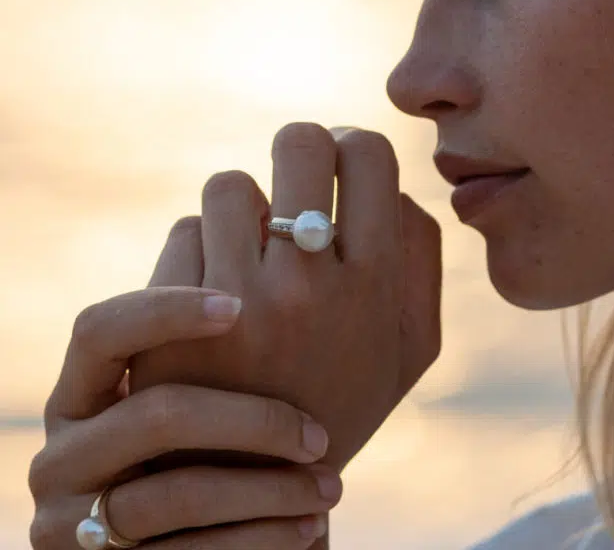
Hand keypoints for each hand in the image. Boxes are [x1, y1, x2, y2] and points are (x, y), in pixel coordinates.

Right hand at [29, 283, 341, 548]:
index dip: (168, 308)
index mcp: (87, 387)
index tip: (242, 307)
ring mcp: (77, 518)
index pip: (104, 327)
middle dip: (249, 422)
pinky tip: (313, 530)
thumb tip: (286, 235)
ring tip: (331, 485)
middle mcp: (68, 449)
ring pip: (175, 493)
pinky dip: (260, 541)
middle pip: (153, 414)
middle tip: (318, 433)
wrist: (187, 539)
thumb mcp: (194, 384)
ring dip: (267, 490)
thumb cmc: (202, 443)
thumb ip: (215, 317)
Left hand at [128, 123, 442, 472]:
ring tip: (250, 251)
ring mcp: (238, 298)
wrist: (258, 488)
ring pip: (229, 186)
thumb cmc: (344, 401)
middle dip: (297, 151)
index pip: (368, 151)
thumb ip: (420, 255)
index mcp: (376, 283)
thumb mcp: (413, 345)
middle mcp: (310, 282)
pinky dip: (200, 249)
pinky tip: (212, 291)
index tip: (341, 166)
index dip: (353, 145)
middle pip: (299, 142)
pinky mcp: (176, 315)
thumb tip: (391, 183)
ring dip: (240, 210)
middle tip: (294, 182)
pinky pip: (186, 231)